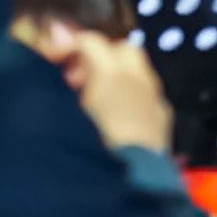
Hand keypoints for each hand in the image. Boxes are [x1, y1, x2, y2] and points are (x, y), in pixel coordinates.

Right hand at [39, 22, 176, 154]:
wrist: (133, 180)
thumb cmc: (91, 144)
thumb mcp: (65, 108)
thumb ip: (62, 72)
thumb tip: (56, 36)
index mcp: (111, 71)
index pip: (89, 40)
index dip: (68, 46)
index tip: (52, 62)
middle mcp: (139, 77)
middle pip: (120, 49)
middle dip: (98, 57)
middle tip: (76, 81)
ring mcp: (155, 97)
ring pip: (137, 71)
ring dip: (115, 77)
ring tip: (93, 102)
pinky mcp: (164, 117)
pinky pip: (147, 94)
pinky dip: (130, 96)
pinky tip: (115, 118)